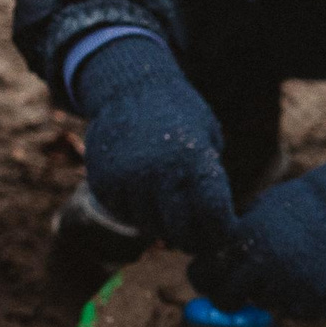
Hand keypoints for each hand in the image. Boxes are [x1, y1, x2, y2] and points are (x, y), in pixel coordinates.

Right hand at [69, 37, 236, 254]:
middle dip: (192, 239)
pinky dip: (135, 211)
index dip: (221, 233)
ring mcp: (127, 181)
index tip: (222, 234)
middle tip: (196, 235)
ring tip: (168, 208)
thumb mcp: (207, 137)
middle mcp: (159, 176)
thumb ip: (211, 177)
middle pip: (181, 233)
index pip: (214, 219)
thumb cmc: (178, 113)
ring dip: (162, 224)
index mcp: (193, 163)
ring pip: (150, 226)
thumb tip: (215, 221)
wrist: (128, 87)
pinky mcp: (103, 183)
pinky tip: (144, 194)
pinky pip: (123, 213)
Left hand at [188, 146, 325, 319]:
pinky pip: (292, 312)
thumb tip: (201, 270)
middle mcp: (263, 263)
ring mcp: (290, 284)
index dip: (204, 278)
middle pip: (225, 299)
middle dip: (229, 297)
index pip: (202, 274)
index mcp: (243, 239)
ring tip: (286, 270)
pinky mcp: (313, 300)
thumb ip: (231, 240)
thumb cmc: (294, 210)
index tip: (212, 277)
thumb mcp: (257, 212)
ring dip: (267, 294)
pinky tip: (306, 278)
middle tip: (242, 289)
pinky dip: (295, 301)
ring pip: (260, 305)